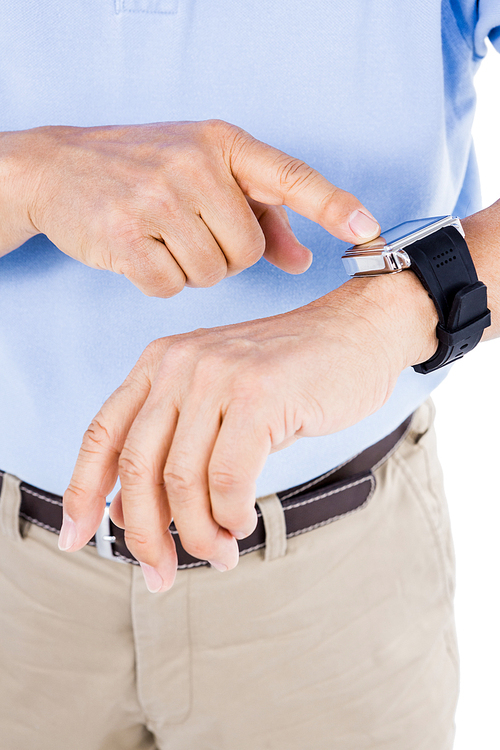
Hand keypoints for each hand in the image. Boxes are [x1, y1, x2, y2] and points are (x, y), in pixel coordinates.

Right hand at [0, 120, 379, 294]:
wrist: (59, 167)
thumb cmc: (143, 170)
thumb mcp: (205, 173)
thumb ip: (262, 216)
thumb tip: (303, 260)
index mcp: (223, 143)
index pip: (290, 177)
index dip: (332, 205)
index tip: (368, 229)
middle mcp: (195, 165)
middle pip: (247, 250)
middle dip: (227, 256)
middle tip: (192, 232)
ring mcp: (157, 198)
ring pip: (212, 273)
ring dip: (193, 268)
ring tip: (162, 236)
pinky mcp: (125, 234)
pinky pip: (171, 285)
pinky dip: (160, 279)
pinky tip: (140, 250)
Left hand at [61, 273, 436, 591]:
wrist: (355, 333)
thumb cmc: (287, 378)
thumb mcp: (215, 402)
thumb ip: (171, 448)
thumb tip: (124, 514)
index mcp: (159, 364)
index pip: (102, 435)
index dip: (82, 492)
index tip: (76, 540)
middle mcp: (179, 365)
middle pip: (137, 467)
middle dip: (144, 534)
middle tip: (161, 574)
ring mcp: (218, 376)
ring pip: (182, 480)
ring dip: (198, 534)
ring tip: (221, 554)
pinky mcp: (259, 395)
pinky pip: (228, 479)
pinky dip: (231, 515)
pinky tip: (244, 523)